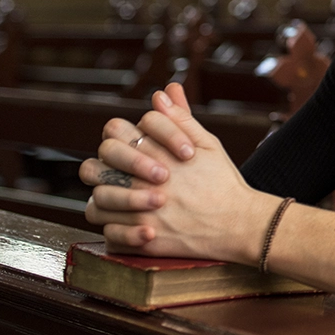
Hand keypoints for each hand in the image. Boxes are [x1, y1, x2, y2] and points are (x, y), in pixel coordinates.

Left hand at [81, 83, 274, 260]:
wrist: (238, 223)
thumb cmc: (222, 182)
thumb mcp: (208, 144)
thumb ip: (181, 118)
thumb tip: (163, 93)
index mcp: (156, 154)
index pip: (116, 129)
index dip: (126, 134)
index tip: (143, 143)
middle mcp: (143, 182)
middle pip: (96, 165)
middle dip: (106, 163)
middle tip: (124, 169)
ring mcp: (140, 212)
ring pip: (97, 200)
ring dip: (106, 195)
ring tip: (124, 195)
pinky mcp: (142, 241)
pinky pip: (108, 233)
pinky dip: (114, 226)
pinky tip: (132, 220)